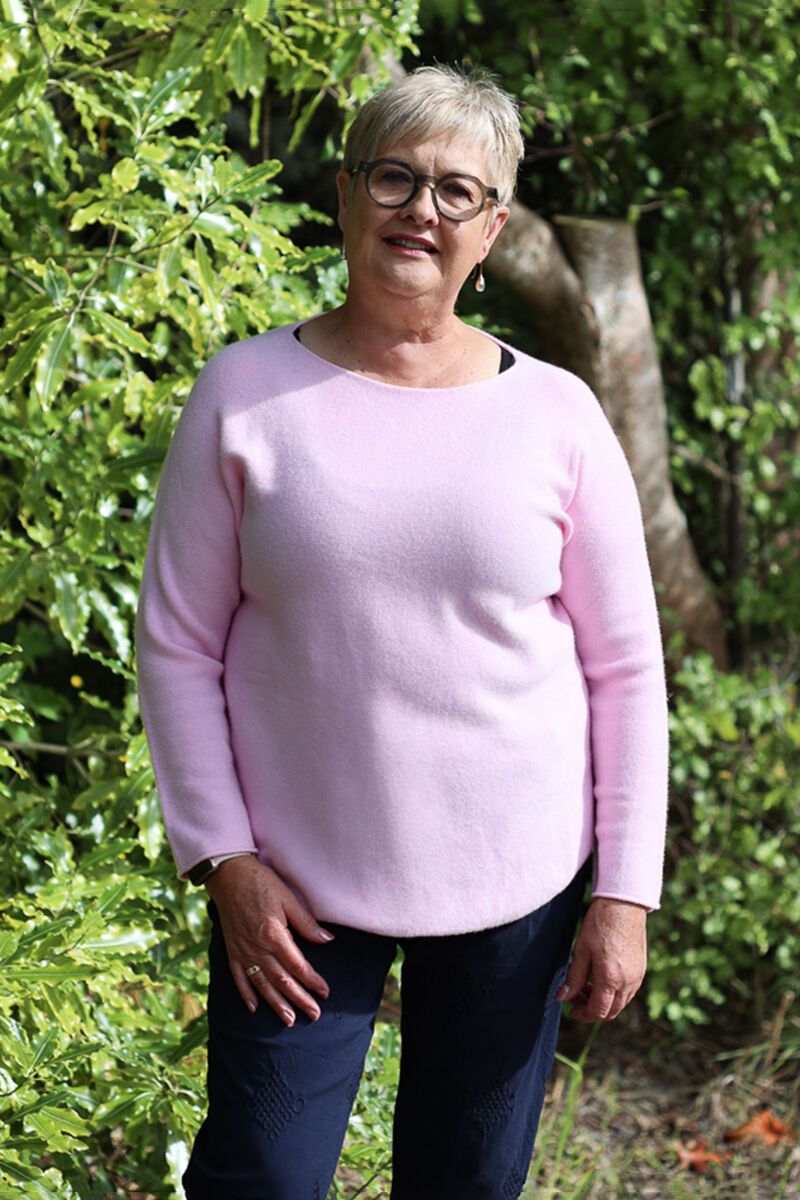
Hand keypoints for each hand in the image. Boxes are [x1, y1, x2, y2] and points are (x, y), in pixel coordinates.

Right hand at [205, 856, 335, 1026]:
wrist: (229, 874)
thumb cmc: (261, 883)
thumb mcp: (288, 899)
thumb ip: (307, 923)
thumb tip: (327, 940)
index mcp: (274, 935)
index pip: (298, 966)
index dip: (313, 981)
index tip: (325, 992)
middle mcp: (257, 948)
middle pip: (282, 981)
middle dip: (299, 1000)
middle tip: (314, 1015)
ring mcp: (243, 951)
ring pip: (262, 985)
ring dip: (276, 1004)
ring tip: (290, 1020)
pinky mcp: (232, 950)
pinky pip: (238, 977)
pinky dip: (246, 994)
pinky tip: (254, 1007)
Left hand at [555, 897, 647, 1021]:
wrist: (624, 904)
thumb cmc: (600, 923)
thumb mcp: (581, 949)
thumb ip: (573, 977)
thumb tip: (562, 997)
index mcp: (610, 978)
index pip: (598, 1011)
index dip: (583, 1015)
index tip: (571, 1009)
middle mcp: (628, 982)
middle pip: (611, 1012)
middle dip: (592, 1010)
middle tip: (576, 997)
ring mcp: (637, 976)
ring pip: (620, 1004)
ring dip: (604, 1002)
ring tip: (586, 985)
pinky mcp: (641, 969)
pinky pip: (628, 992)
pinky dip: (614, 993)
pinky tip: (601, 978)